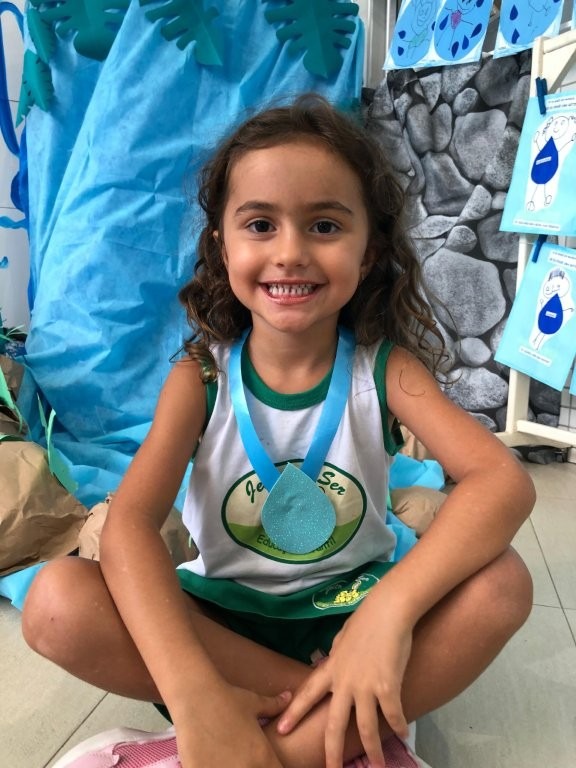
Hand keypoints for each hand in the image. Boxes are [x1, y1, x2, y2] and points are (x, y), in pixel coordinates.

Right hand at [174, 684, 290, 767]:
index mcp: (264, 757)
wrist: (194, 695)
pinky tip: (207, 760)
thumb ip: (274, 705)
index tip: (257, 760)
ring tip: (221, 758)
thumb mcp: (254, 702)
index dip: (269, 767)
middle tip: (237, 757)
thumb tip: (288, 696)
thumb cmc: (226, 696)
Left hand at [277, 601, 411, 767]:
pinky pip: (392, 715)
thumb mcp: (343, 637)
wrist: (388, 610)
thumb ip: (337, 654)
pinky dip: (398, 726)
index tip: (280, 729)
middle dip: (330, 751)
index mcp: (331, 667)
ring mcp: (365, 686)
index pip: (307, 694)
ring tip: (378, 765)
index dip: (293, 713)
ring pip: (364, 728)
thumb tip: (332, 659)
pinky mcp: (386, 687)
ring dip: (372, 750)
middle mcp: (344, 681)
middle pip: (333, 724)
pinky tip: (403, 733)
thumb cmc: (367, 619)